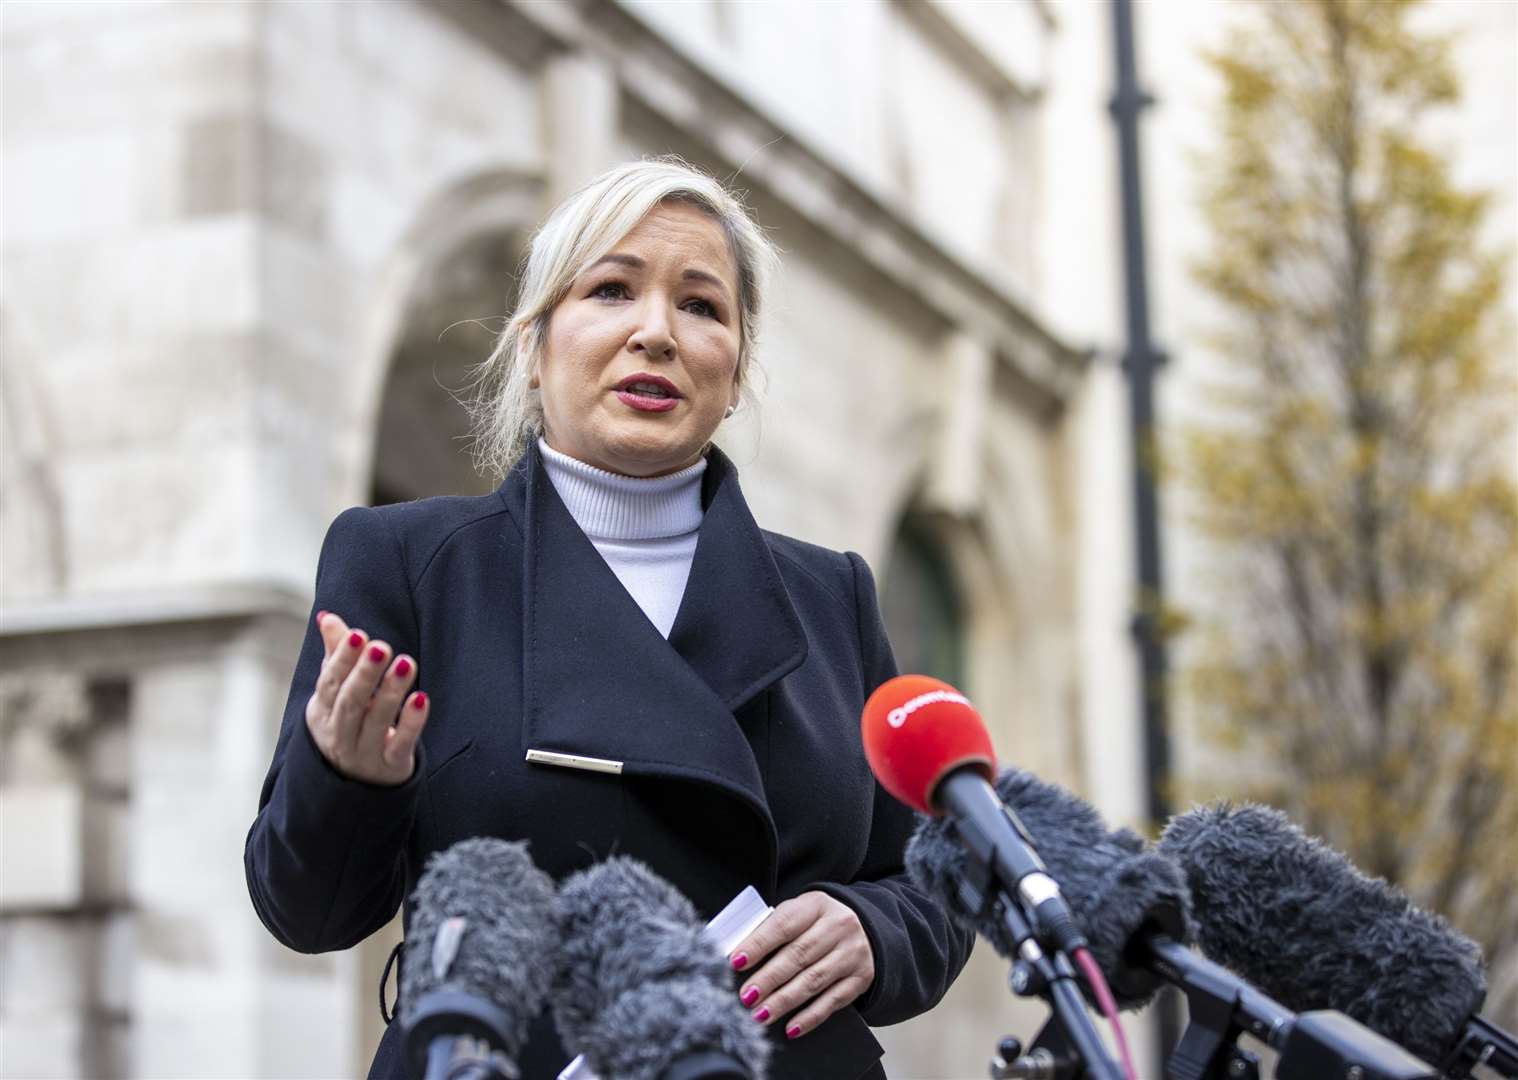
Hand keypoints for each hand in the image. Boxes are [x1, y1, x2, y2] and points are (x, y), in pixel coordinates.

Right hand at [304, 611, 428, 784]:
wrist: (354, 783)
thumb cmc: (347, 723)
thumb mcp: (336, 693)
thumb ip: (336, 655)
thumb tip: (328, 617)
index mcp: (322, 711)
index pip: (330, 684)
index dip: (342, 660)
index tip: (358, 635)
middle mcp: (339, 734)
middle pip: (351, 703)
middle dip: (365, 674)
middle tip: (383, 647)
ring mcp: (364, 753)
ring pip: (376, 722)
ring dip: (391, 692)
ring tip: (406, 663)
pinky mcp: (391, 766)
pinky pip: (401, 744)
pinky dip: (411, 723)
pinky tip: (422, 698)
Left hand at [728, 891, 874, 1040]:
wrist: (864, 928)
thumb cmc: (816, 923)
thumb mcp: (798, 913)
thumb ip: (771, 930)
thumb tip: (738, 957)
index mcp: (816, 904)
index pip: (784, 924)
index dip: (759, 944)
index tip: (737, 962)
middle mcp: (838, 926)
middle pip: (799, 955)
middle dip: (769, 978)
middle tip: (747, 996)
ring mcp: (852, 953)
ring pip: (814, 980)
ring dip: (784, 1000)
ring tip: (761, 1014)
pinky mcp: (860, 978)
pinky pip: (833, 1001)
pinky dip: (810, 1016)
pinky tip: (791, 1027)